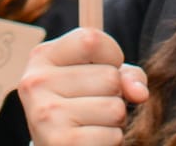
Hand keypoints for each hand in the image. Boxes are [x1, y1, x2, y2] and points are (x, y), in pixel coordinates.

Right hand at [17, 28, 148, 145]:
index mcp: (42, 56)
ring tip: (93, 123)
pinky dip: (111, 141)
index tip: (102, 69)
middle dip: (115, 95)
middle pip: (110, 77)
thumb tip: (139, 93)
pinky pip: (112, 136)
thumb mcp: (101, 77)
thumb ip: (126, 74)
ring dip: (115, 121)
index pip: (92, 39)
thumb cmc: (83, 105)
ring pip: (115, 108)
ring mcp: (45, 113)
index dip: (112, 56)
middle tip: (93, 105)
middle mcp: (36, 82)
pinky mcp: (59, 142)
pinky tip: (91, 140)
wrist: (59, 145)